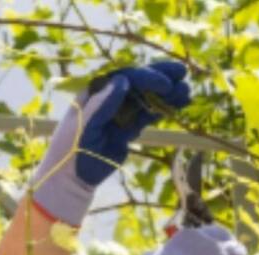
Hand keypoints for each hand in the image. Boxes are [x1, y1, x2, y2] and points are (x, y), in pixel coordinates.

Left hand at [30, 61, 190, 226]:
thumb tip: (123, 80)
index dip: (146, 77)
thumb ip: (103, 104)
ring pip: (146, 98)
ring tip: (187, 91)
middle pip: (138, 83)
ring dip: (166, 94)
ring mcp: (120, 112)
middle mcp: (109, 97)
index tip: (164, 83)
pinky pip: (147, 115)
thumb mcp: (85, 125)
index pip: (125, 77)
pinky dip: (163, 110)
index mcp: (96, 91)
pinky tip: (180, 103)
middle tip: (182, 72)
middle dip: (160, 77)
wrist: (72, 177)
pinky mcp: (128, 128)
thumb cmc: (71, 149)